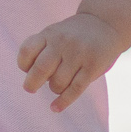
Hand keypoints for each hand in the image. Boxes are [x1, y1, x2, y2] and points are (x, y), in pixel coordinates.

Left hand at [15, 11, 130, 112]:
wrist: (106, 24)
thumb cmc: (75, 35)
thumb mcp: (56, 33)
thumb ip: (42, 50)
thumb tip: (31, 79)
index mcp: (50, 33)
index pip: (27, 51)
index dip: (23, 65)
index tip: (28, 70)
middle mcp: (62, 42)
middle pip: (40, 69)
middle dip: (31, 84)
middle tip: (31, 88)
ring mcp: (78, 54)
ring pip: (57, 83)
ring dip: (54, 89)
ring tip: (57, 85)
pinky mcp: (93, 66)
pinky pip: (74, 90)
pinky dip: (62, 102)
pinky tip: (54, 108)